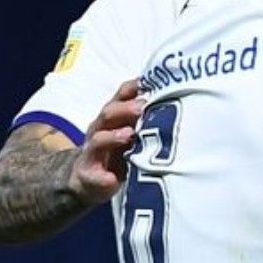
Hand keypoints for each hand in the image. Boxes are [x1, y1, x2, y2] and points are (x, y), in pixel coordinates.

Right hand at [67, 80, 141, 203]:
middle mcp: (100, 130)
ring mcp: (92, 152)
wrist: (88, 178)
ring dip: (113, 137)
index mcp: (113, 117)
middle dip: (125, 109)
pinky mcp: (89, 175)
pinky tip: (112, 179)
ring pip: (98, 140)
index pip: (120, 97)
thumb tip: (174, 100)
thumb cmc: (116, 150)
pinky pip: (95, 175)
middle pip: (108, 114)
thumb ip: (144, 117)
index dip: (131, 89)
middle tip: (142, 107)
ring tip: (128, 135)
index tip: (148, 83)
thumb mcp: (130, 131)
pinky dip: (104, 177)